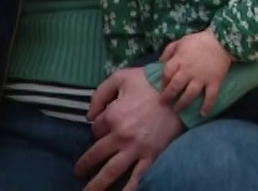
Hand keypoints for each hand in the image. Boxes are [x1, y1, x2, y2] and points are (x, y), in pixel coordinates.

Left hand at [78, 68, 184, 190]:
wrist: (179, 92)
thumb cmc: (148, 82)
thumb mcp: (119, 78)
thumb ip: (100, 94)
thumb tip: (88, 116)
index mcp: (112, 116)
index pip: (95, 129)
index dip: (97, 128)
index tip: (103, 126)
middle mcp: (120, 136)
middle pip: (96, 154)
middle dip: (85, 164)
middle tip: (78, 172)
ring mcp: (136, 149)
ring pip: (112, 171)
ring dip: (98, 184)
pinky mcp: (152, 156)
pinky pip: (139, 177)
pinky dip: (130, 188)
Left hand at [158, 29, 232, 115]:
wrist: (221, 41)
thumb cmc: (198, 41)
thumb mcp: (180, 41)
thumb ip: (169, 50)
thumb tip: (160, 61)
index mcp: (179, 60)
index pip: (167, 74)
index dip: (163, 82)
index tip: (162, 88)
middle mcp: (188, 71)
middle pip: (175, 86)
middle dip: (168, 96)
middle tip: (163, 104)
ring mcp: (202, 78)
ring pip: (190, 94)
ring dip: (182, 103)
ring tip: (177, 110)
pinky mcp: (214, 82)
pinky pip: (211, 96)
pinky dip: (207, 106)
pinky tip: (203, 114)